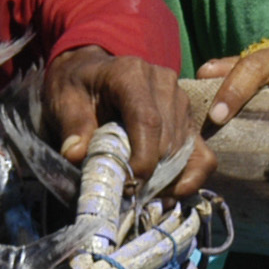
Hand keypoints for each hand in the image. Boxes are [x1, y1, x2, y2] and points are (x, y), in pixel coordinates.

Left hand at [46, 45, 211, 197]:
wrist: (93, 72)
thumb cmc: (78, 87)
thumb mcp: (64, 101)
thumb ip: (72, 126)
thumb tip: (77, 155)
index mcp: (131, 74)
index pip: (148, 121)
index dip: (143, 158)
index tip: (129, 187)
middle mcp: (164, 84)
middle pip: (168, 141)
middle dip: (150, 176)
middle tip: (125, 196)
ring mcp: (181, 102)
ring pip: (184, 153)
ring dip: (165, 180)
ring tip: (139, 193)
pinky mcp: (189, 120)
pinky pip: (203, 156)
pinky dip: (190, 179)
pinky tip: (167, 193)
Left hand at [195, 42, 268, 125]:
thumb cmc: (263, 113)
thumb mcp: (243, 108)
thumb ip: (222, 114)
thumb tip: (191, 140)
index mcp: (251, 69)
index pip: (233, 68)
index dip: (224, 85)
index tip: (215, 113)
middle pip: (258, 64)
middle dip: (244, 85)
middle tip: (231, 111)